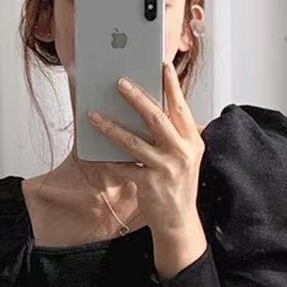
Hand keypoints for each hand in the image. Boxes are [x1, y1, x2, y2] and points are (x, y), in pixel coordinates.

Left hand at [86, 60, 205, 236]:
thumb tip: (146, 108)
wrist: (179, 221)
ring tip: (94, 116)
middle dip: (136, 97)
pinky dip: (109, 159)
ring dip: (110, 127)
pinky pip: (124, 166)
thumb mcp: (184, 156)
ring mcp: (166, 168)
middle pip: (156, 118)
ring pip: (133, 141)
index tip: (161, 65)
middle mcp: (182, 152)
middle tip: (119, 82)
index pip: (180, 107)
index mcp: (193, 141)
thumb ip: (172, 134)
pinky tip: (97, 152)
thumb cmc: (177, 184)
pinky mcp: (150, 184)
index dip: (171, 86)